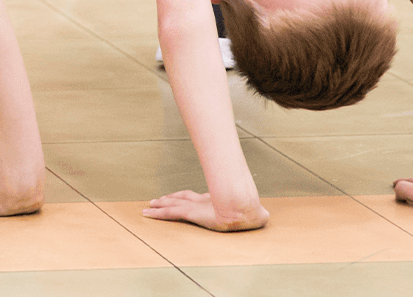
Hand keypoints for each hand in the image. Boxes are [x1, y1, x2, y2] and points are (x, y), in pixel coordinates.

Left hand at [143, 190, 268, 231]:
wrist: (245, 208)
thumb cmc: (251, 211)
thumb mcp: (254, 212)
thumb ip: (256, 213)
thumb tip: (265, 215)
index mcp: (214, 201)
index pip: (195, 197)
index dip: (186, 197)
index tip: (180, 197)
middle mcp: (202, 202)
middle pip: (181, 198)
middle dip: (170, 199)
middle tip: (158, 200)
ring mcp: (195, 207)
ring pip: (172, 205)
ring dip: (160, 205)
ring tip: (149, 206)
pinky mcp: (191, 213)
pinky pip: (170, 213)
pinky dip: (158, 214)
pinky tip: (148, 214)